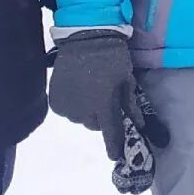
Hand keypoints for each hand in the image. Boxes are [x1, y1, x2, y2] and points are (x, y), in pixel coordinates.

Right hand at [48, 30, 142, 161]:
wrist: (84, 37)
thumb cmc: (112, 57)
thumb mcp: (127, 80)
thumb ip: (130, 104)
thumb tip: (139, 125)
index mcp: (104, 105)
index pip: (110, 133)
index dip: (114, 146)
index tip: (116, 156)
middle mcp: (83, 111)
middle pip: (94, 125)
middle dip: (101, 117)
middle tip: (105, 100)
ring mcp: (66, 106)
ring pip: (80, 119)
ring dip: (86, 111)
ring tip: (90, 91)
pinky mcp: (54, 101)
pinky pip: (67, 112)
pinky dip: (73, 106)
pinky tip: (77, 90)